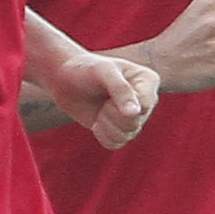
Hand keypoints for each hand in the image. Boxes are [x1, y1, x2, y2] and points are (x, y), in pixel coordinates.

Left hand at [42, 41, 159, 148]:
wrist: (66, 80)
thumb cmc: (85, 69)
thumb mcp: (103, 71)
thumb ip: (120, 89)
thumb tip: (135, 113)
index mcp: (148, 81)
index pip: (144, 105)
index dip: (121, 104)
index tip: (108, 92)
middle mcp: (145, 100)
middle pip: (135, 123)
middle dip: (111, 114)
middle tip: (102, 100)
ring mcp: (134, 117)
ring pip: (127, 136)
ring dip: (106, 125)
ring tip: (100, 109)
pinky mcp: (121, 131)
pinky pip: (117, 144)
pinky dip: (103, 136)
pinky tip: (97, 122)